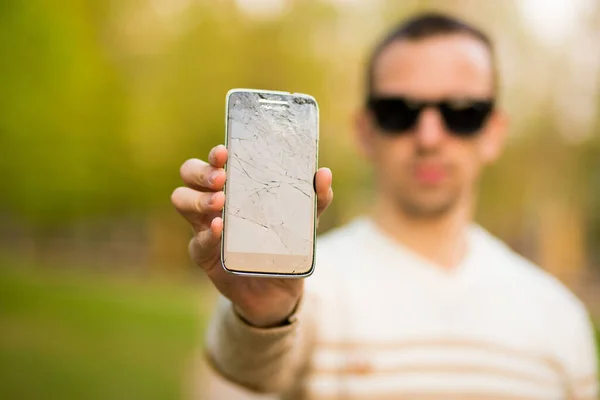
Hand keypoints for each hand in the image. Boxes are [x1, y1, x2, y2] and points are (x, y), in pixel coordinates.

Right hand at [171, 145, 332, 327]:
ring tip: (220, 202)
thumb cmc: (286, 245)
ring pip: (181, 200)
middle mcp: (213, 201)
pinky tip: (219, 228)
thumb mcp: (304, 221)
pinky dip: (207, 233)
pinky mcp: (204, 255)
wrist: (280, 290)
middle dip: (201, 171)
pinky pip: (197, 241)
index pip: (213, 161)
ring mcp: (203, 227)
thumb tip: (324, 174)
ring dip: (198, 198)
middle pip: (188, 173)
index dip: (214, 154)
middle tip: (221, 178)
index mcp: (233, 186)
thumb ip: (315, 199)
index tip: (225, 152)